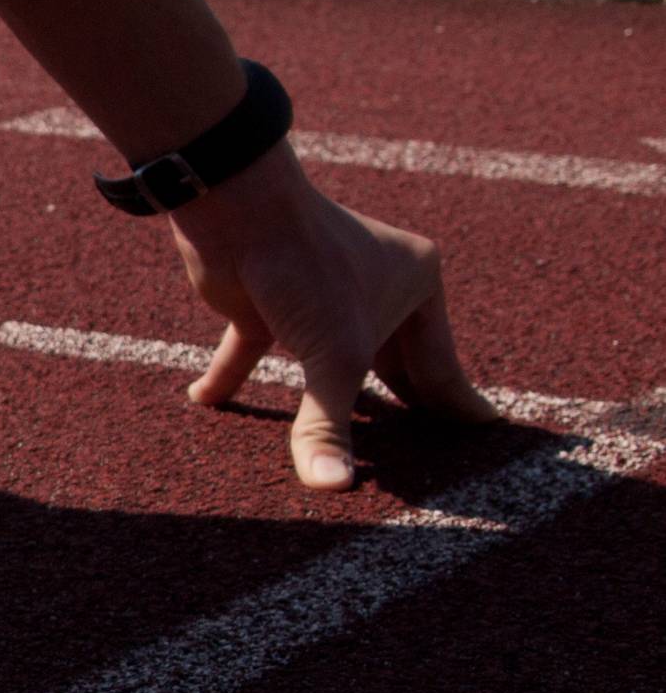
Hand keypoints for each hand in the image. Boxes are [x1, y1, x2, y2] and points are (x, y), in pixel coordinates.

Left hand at [167, 148, 498, 489]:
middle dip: (395, 412)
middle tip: (417, 464)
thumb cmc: (305, 265)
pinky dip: (228, 378)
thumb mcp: (333, 352)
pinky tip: (206, 402)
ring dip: (325, 403)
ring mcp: (316, 297)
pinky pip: (248, 353)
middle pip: (387, 365)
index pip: (440, 365)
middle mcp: (372, 288)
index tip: (486, 440)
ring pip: (325, 364)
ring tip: (343, 449)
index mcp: (417, 283)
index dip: (456, 406)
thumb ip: (330, 423)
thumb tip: (332, 486)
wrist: (235, 207)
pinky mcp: (262, 304)